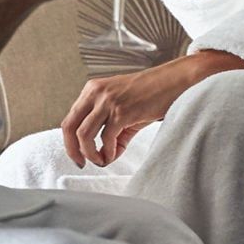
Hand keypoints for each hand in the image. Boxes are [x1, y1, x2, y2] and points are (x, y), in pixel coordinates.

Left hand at [61, 55, 204, 167]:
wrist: (173, 80)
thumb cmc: (151, 93)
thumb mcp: (124, 109)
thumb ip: (112, 131)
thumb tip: (106, 155)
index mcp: (92, 89)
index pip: (70, 119)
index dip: (70, 142)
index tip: (78, 156)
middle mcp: (96, 93)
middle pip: (69, 127)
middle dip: (73, 151)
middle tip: (82, 163)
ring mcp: (108, 101)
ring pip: (83, 135)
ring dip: (90, 154)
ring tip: (101, 160)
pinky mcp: (122, 111)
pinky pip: (106, 139)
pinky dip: (108, 152)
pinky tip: (115, 154)